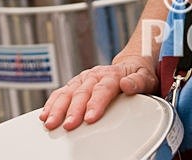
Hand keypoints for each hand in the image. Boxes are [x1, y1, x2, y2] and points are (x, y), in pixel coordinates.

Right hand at [39, 55, 158, 130]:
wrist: (131, 66)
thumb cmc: (139, 76)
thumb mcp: (146, 78)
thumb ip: (138, 82)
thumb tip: (127, 84)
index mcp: (114, 74)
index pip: (104, 88)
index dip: (96, 102)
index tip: (90, 117)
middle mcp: (96, 75)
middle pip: (83, 91)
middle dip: (74, 109)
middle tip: (69, 125)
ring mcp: (84, 79)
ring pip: (69, 91)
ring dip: (58, 107)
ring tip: (51, 122)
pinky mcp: (76, 84)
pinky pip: (62, 92)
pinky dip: (52, 102)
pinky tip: (45, 113)